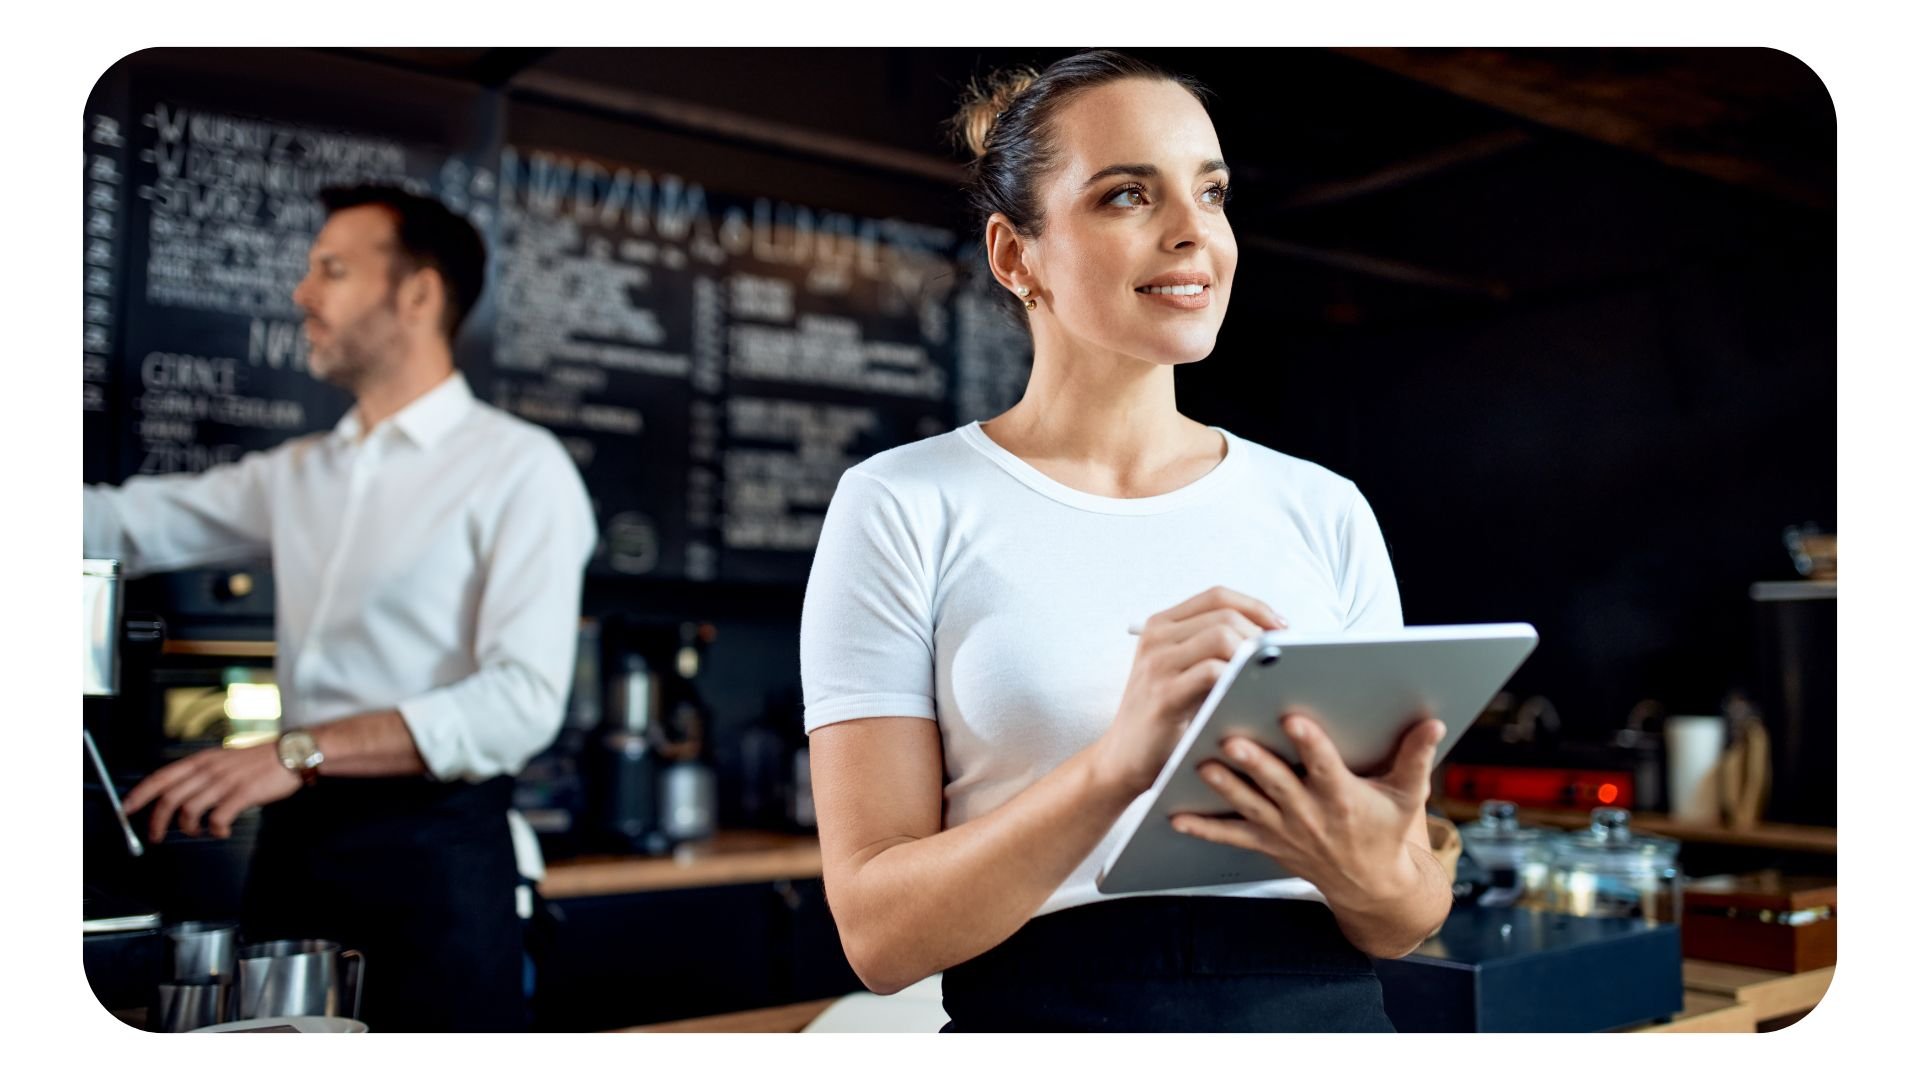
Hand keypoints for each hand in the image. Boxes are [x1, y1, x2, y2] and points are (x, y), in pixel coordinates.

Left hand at [122, 743, 301, 842]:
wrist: (292, 754)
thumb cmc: (260, 760)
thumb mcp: (224, 760)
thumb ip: (203, 775)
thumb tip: (181, 795)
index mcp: (203, 760)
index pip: (161, 777)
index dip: (140, 794)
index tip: (126, 808)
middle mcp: (210, 769)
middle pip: (170, 798)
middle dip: (156, 821)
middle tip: (154, 835)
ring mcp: (226, 781)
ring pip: (190, 810)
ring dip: (187, 827)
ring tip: (195, 831)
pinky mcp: (243, 794)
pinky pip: (218, 818)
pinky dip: (215, 829)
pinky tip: (220, 830)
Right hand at [1090, 586, 1285, 797]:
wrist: (1123, 759)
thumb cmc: (1165, 718)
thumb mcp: (1182, 672)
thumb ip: (1212, 649)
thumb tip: (1272, 639)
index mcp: (1161, 625)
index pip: (1218, 596)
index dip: (1256, 607)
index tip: (1281, 629)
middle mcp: (1156, 637)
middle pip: (1224, 614)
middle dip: (1260, 634)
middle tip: (1280, 660)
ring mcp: (1157, 664)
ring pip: (1222, 636)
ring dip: (1252, 655)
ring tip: (1267, 677)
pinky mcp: (1164, 694)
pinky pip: (1213, 671)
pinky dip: (1238, 678)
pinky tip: (1249, 694)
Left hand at [1171, 714, 1445, 908]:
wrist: (1370, 886)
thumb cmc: (1386, 829)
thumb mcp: (1407, 795)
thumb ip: (1416, 757)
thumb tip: (1433, 722)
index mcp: (1343, 797)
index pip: (1325, 767)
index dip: (1310, 744)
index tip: (1293, 718)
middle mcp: (1309, 814)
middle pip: (1278, 785)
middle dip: (1255, 764)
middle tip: (1231, 740)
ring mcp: (1284, 830)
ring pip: (1248, 805)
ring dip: (1223, 787)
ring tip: (1198, 765)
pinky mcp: (1266, 841)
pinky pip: (1230, 835)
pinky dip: (1203, 827)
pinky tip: (1174, 816)